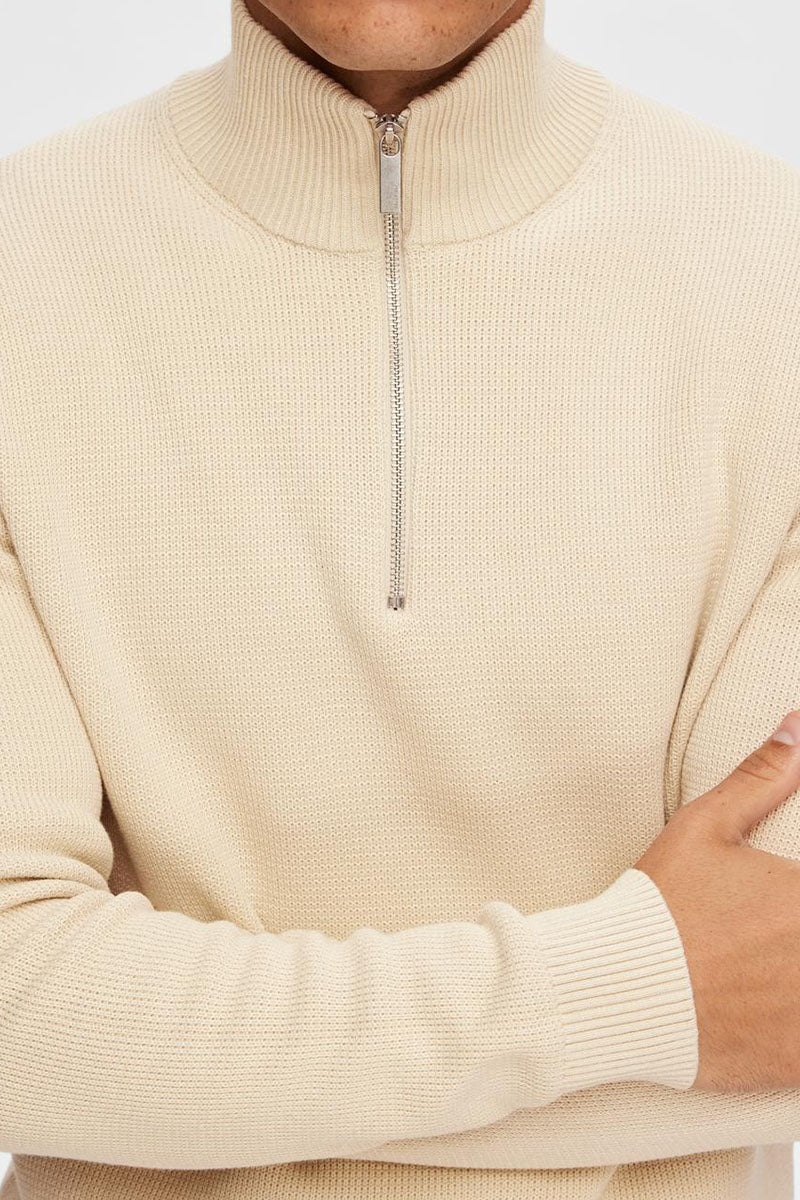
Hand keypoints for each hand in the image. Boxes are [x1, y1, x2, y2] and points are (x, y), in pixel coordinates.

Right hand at [633, 709, 799, 1093]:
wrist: (615, 989)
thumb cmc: (658, 905)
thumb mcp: (705, 829)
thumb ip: (762, 778)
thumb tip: (797, 725)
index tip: (787, 899)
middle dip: (797, 934)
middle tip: (770, 932)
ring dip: (798, 978)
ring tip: (769, 967)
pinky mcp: (799, 1061)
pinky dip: (794, 1025)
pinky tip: (767, 1006)